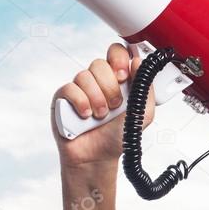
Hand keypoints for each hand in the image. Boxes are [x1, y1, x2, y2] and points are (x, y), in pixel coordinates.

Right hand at [51, 42, 155, 166]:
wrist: (98, 156)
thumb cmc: (119, 135)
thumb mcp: (143, 113)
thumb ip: (145, 87)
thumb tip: (139, 62)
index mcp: (117, 78)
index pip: (115, 52)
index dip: (118, 58)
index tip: (123, 76)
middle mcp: (97, 80)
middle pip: (99, 64)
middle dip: (110, 87)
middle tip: (115, 105)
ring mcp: (79, 88)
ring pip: (84, 76)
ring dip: (97, 99)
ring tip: (100, 116)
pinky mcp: (63, 98)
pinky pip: (69, 88)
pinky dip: (80, 103)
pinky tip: (85, 116)